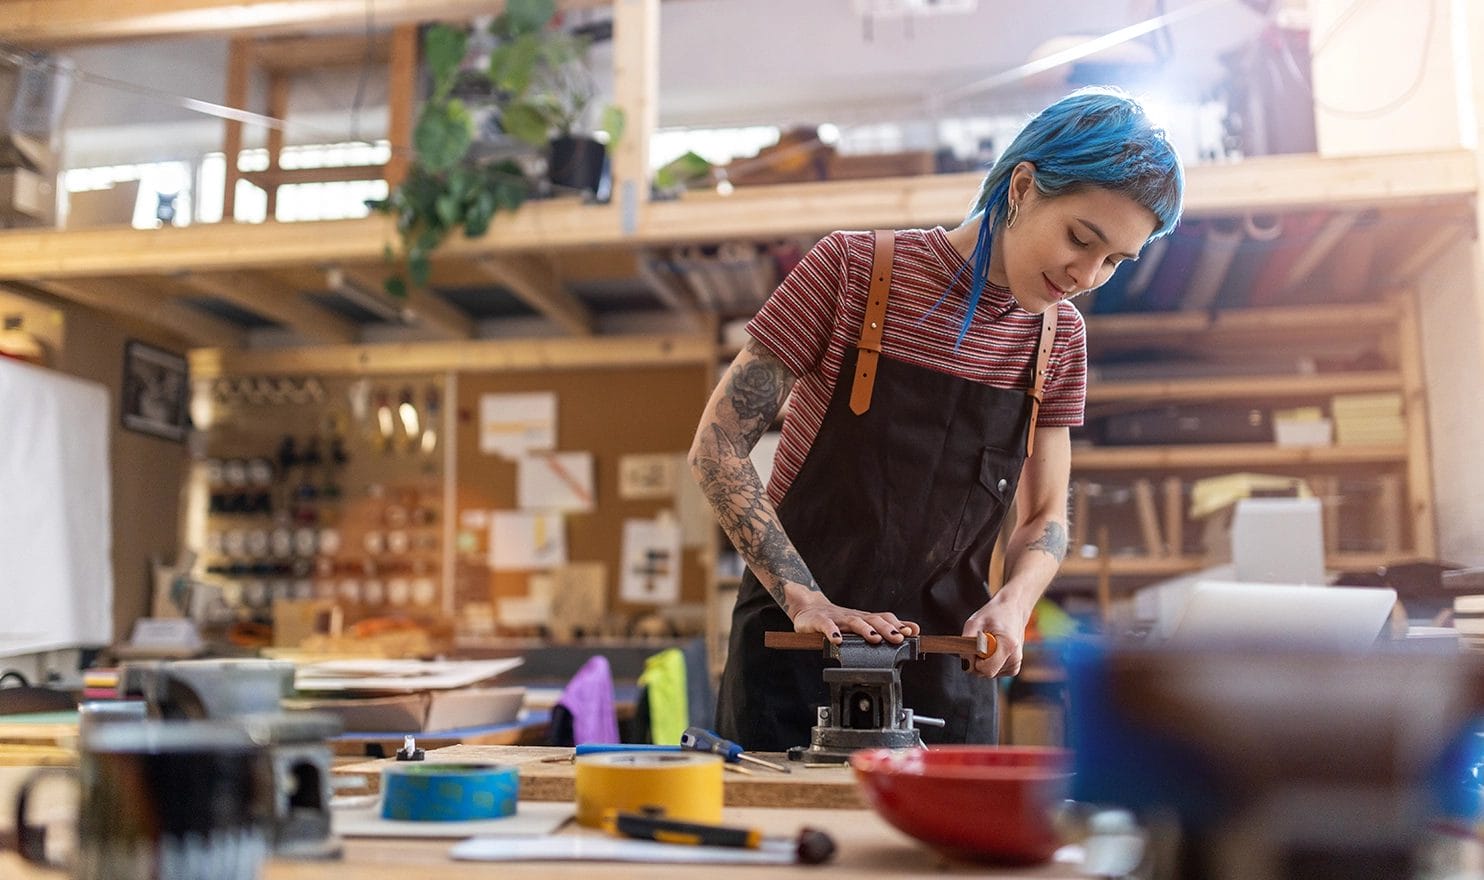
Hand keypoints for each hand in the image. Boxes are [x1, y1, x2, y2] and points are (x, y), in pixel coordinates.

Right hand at [791, 594, 918, 645]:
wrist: (808, 608)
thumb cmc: (838, 619)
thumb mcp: (863, 622)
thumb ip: (887, 626)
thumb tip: (914, 629)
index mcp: (864, 618)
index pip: (885, 618)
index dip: (899, 625)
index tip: (912, 632)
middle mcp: (853, 617)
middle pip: (873, 620)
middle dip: (887, 629)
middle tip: (898, 638)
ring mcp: (837, 618)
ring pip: (853, 622)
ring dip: (865, 629)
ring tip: (874, 638)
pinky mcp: (820, 621)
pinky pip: (826, 625)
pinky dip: (832, 632)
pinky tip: (837, 640)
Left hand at [961, 600, 1031, 677]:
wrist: (1013, 609)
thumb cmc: (993, 614)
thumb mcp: (974, 622)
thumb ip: (966, 643)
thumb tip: (965, 665)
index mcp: (1008, 647)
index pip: (986, 670)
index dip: (974, 661)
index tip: (974, 646)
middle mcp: (1015, 659)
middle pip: (986, 673)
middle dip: (977, 661)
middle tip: (980, 642)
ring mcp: (1016, 665)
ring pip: (988, 673)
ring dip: (983, 661)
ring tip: (989, 643)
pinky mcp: (1013, 668)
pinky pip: (993, 671)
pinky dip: (989, 662)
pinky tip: (993, 648)